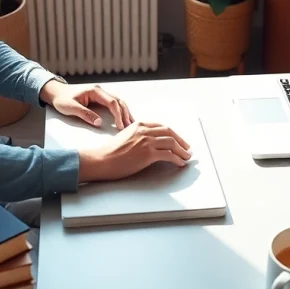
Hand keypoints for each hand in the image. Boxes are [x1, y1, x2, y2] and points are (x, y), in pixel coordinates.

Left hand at [40, 81, 133, 129]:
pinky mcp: (100, 99)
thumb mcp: (71, 107)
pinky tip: (123, 119)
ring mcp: (101, 94)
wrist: (56, 92)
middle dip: (125, 114)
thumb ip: (85, 114)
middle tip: (129, 127)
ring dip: (125, 113)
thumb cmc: (62, 99)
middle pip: (118, 101)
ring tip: (130, 124)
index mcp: (95, 91)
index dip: (118, 114)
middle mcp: (100, 91)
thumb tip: (99, 122)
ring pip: (118, 102)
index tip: (120, 126)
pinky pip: (113, 104)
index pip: (111, 102)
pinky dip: (120, 111)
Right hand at [78, 122, 192, 181]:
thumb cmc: (111, 152)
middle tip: (187, 148)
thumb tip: (150, 143)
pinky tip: (179, 163)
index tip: (178, 140)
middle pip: (169, 132)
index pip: (162, 126)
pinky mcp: (148, 154)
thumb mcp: (125, 136)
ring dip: (182, 151)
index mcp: (139, 125)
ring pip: (172, 143)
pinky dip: (177, 159)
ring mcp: (147, 142)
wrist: (102, 159)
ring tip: (186, 157)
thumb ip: (138, 135)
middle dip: (181, 141)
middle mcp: (144, 131)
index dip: (173, 133)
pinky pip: (169, 155)